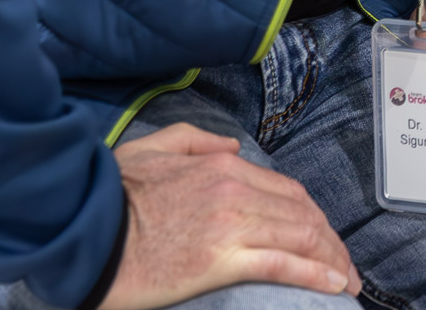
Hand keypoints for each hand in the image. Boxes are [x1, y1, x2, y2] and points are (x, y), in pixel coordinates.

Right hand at [100, 123, 356, 309]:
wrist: (80, 230)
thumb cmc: (110, 194)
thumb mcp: (153, 148)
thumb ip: (197, 141)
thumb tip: (232, 147)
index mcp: (223, 167)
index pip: (286, 190)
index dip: (312, 215)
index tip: (324, 235)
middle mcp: (236, 191)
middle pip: (302, 214)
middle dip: (330, 240)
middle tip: (345, 264)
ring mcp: (230, 225)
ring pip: (300, 237)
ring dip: (331, 259)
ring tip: (345, 280)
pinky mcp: (220, 260)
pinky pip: (281, 263)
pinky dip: (314, 273)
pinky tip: (333, 285)